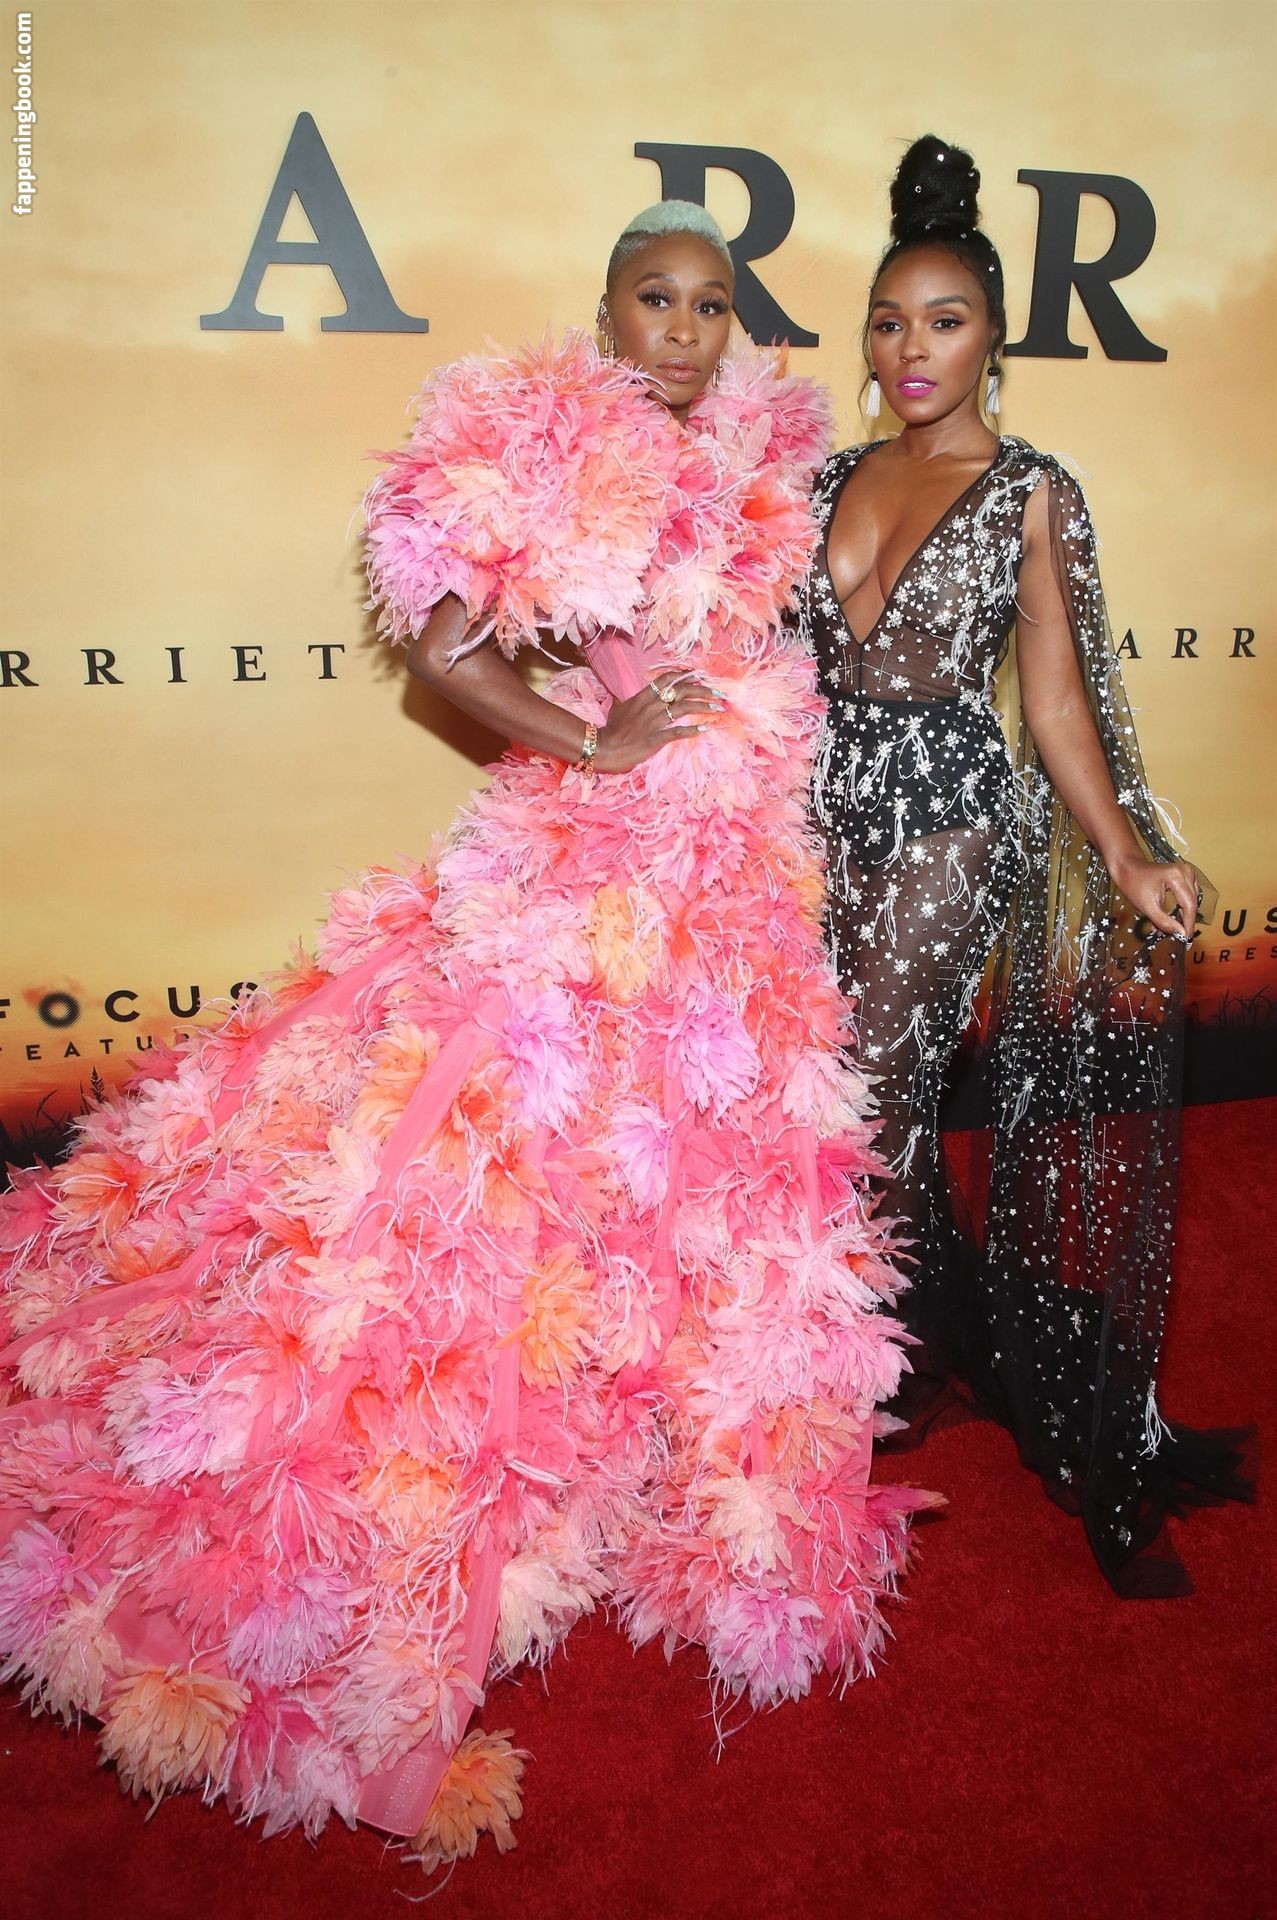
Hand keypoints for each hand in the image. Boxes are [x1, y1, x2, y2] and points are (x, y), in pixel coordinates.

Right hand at [595, 673, 724, 773]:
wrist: (604, 748)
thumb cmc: (611, 729)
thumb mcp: (618, 708)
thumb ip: (628, 700)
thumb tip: (628, 696)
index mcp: (643, 696)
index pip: (667, 679)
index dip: (685, 675)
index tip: (699, 675)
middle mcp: (651, 705)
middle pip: (682, 691)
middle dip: (703, 690)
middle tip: (717, 693)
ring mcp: (654, 721)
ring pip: (684, 708)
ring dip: (703, 706)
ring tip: (717, 708)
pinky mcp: (656, 738)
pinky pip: (678, 731)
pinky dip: (693, 729)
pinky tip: (706, 728)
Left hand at [1107, 850, 1200, 942]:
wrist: (1128, 868)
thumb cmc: (1134, 884)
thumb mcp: (1147, 907)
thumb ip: (1165, 922)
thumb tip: (1181, 934)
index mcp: (1176, 876)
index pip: (1189, 905)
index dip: (1188, 924)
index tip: (1187, 939)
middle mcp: (1185, 872)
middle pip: (1192, 903)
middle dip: (1185, 921)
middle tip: (1178, 936)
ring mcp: (1187, 873)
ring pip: (1191, 901)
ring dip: (1183, 915)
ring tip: (1173, 926)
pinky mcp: (1185, 876)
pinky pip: (1188, 896)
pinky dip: (1182, 908)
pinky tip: (1174, 916)